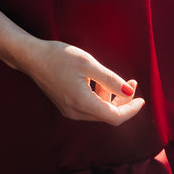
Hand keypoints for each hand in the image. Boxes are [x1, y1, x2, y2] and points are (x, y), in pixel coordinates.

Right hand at [25, 40, 144, 124]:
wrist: (31, 56)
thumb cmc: (58, 56)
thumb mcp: (87, 63)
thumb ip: (109, 78)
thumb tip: (128, 91)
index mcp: (82, 103)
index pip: (114, 117)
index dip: (131, 110)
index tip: (141, 99)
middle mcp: (75, 112)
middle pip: (107, 115)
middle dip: (123, 101)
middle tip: (131, 82)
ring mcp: (69, 110)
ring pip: (98, 111)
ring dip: (110, 97)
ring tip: (112, 77)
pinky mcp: (65, 105)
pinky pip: (88, 107)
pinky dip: (98, 97)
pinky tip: (96, 80)